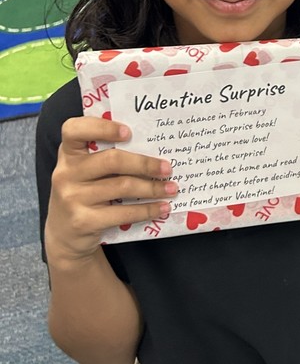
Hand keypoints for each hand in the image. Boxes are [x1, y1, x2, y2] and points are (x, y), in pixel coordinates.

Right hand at [45, 117, 177, 264]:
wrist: (65, 235)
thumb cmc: (83, 194)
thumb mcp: (86, 172)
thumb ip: (105, 157)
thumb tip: (153, 148)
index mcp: (68, 153)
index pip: (74, 130)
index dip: (102, 127)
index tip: (128, 132)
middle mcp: (66, 173)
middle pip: (111, 160)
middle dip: (144, 164)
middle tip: (167, 168)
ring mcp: (72, 198)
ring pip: (122, 187)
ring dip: (152, 188)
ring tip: (171, 188)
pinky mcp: (83, 221)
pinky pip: (123, 213)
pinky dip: (147, 210)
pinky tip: (162, 207)